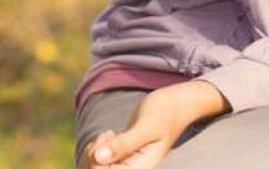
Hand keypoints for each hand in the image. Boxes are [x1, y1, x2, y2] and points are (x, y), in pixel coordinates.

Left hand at [86, 82, 228, 167]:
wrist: (174, 106)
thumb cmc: (164, 114)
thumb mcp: (145, 127)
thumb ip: (124, 144)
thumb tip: (99, 158)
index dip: (97, 159)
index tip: (108, 135)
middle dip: (94, 154)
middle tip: (107, 134)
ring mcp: (128, 165)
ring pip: (97, 167)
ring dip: (95, 151)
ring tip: (108, 135)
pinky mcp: (124, 159)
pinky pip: (101, 162)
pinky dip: (98, 149)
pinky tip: (110, 136)